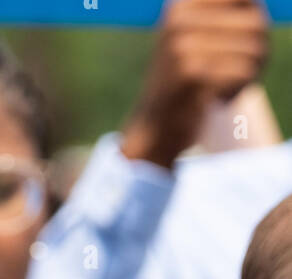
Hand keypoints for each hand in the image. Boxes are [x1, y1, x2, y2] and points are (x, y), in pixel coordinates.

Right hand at [122, 0, 269, 168]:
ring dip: (248, 75)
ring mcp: (181, 45)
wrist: (153, 134)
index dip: (253, 25)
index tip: (236, 50)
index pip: (245, 0)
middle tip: (235, 75)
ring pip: (253, 49)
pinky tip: (217, 101)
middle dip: (256, 53)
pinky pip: (243, 71)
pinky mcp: (189, 71)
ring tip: (224, 89)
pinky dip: (237, 91)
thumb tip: (256, 9)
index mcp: (180, 7)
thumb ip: (226, 18)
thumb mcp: (199, 42)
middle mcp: (178, 20)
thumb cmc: (183, 89)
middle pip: (255, 24)